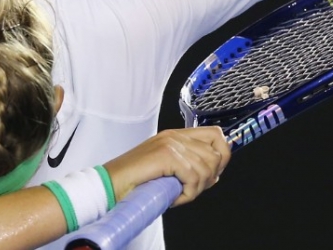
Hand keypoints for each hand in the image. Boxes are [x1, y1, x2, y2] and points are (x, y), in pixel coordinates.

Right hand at [102, 127, 230, 206]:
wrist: (110, 184)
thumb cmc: (135, 182)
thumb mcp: (167, 169)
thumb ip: (189, 166)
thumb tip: (215, 175)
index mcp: (176, 135)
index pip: (215, 134)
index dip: (222, 154)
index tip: (215, 173)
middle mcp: (175, 135)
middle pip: (216, 152)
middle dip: (210, 177)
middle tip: (193, 189)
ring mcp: (171, 144)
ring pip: (206, 167)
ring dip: (196, 188)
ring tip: (179, 195)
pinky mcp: (167, 155)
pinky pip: (193, 177)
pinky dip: (188, 194)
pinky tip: (175, 198)